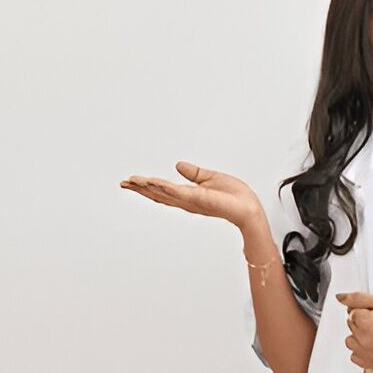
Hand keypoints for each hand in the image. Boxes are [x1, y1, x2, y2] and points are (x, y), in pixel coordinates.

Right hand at [120, 161, 264, 228]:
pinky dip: (163, 187)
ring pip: (163, 193)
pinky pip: (177, 192)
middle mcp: (187, 201)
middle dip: (140, 189)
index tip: (133, 181)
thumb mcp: (211, 178)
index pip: (164, 190)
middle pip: (158, 194)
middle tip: (124, 183)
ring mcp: (191, 201)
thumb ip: (194, 173)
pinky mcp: (198, 199)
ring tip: (132, 182)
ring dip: (147, 187)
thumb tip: (178, 165)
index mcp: (189, 195)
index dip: (147, 186)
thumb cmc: (235, 196)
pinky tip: (151, 182)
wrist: (249, 207)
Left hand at [338, 292, 372, 369]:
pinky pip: (355, 357)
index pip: (351, 312)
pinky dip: (362, 351)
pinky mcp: (372, 364)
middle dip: (362, 321)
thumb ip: (359, 298)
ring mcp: (367, 354)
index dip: (366, 310)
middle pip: (351, 326)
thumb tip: (341, 297)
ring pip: (351, 341)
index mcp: (364, 322)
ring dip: (360, 336)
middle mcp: (362, 340)